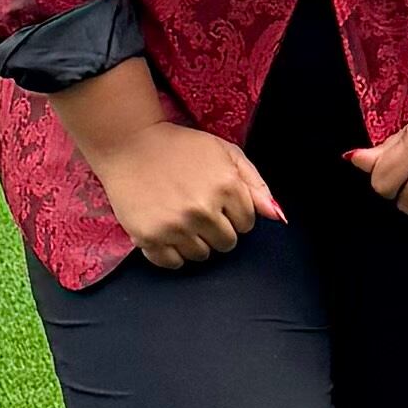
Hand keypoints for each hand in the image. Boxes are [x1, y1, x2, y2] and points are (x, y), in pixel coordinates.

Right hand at [48, 60, 277, 270]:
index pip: (247, 224)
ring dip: (196, 240)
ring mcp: (175, 226)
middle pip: (227, 243)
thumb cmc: (180, 146)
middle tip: (199, 209)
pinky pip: (173, 263)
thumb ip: (255, 184)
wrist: (129, 144)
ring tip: (182, 217)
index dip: (234, 213)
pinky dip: (173, 253)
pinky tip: (168, 231)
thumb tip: (278, 216)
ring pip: (202, 255)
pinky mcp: (149, 237)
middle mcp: (203, 210)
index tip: (218, 201)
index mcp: (226, 187)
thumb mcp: (224, 152)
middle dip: (218, 228)